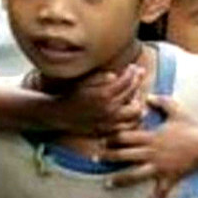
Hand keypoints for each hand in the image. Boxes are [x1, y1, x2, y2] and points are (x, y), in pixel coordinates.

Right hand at [26, 64, 145, 135]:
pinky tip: (129, 108)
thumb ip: (100, 77)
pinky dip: (132, 116)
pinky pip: (128, 124)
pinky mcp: (108, 130)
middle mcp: (109, 109)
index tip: (133, 67)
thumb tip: (115, 75)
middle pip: (134, 95)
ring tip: (134, 93)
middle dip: (137, 83)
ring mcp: (110, 121)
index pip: (126, 81)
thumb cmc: (71, 94)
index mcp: (104, 95)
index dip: (132, 72)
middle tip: (136, 77)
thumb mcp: (83, 81)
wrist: (59, 115)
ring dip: (138, 100)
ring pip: (136, 112)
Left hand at [101, 95, 197, 197]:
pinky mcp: (168, 178)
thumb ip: (161, 102)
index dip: (111, 137)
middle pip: (124, 155)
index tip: (101, 138)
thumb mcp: (176, 111)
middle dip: (108, 157)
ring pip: (135, 175)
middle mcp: (151, 152)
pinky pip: (160, 193)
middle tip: (93, 158)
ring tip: (107, 184)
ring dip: (120, 180)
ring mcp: (159, 167)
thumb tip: (147, 97)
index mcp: (151, 137)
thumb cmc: (192, 128)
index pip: (125, 136)